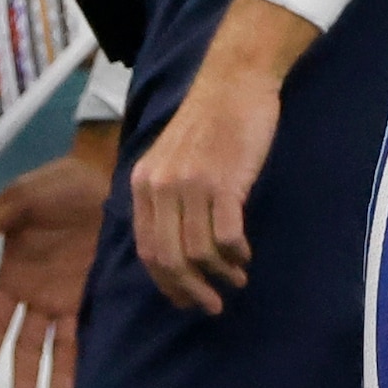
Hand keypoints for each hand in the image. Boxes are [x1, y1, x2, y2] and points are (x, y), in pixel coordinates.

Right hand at [0, 135, 112, 387]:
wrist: (104, 174)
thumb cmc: (58, 185)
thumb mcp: (19, 200)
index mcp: (12, 275)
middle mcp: (36, 292)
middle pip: (26, 342)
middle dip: (23, 373)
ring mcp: (65, 294)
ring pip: (57, 342)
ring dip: (57, 370)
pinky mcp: (92, 290)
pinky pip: (86, 327)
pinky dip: (84, 350)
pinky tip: (86, 375)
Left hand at [126, 29, 289, 314]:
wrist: (234, 82)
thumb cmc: (209, 121)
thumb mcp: (170, 158)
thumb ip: (165, 195)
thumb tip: (174, 244)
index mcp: (143, 184)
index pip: (146, 249)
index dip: (165, 282)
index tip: (184, 299)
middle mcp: (160, 187)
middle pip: (168, 258)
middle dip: (190, 290)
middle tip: (212, 305)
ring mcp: (190, 184)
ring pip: (197, 252)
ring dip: (218, 274)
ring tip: (236, 279)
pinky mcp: (223, 181)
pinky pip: (226, 235)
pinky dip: (236, 254)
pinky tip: (245, 255)